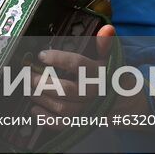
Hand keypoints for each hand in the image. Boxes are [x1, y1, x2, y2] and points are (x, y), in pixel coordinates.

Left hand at [31, 25, 147, 119]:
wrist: (126, 105)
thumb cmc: (111, 76)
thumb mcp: (111, 59)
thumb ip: (105, 45)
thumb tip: (107, 28)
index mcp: (100, 73)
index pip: (78, 65)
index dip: (59, 59)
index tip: (41, 55)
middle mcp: (94, 93)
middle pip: (66, 90)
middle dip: (43, 82)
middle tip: (28, 75)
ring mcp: (88, 110)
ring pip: (63, 108)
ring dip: (42, 98)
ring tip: (29, 88)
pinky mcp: (82, 123)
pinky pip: (63, 125)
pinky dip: (47, 120)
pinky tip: (34, 109)